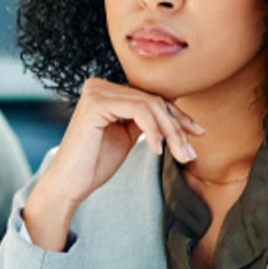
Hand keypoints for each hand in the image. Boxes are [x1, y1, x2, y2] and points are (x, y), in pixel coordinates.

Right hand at [24, 78, 202, 249]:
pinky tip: (156, 150)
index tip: (197, 134)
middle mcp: (99, 85)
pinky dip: (154, 131)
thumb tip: (178, 114)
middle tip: (190, 154)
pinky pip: (139, 111)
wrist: (70, 183)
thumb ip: (145, 119)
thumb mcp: (127, 135)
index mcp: (106, 90)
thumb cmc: (95, 162)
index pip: (150, 97)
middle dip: (177, 127)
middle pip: (153, 100)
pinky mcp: (96, 104)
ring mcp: (96, 92)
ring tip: (181, 155)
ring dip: (171, 132)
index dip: (177, 116)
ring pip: (150, 105)